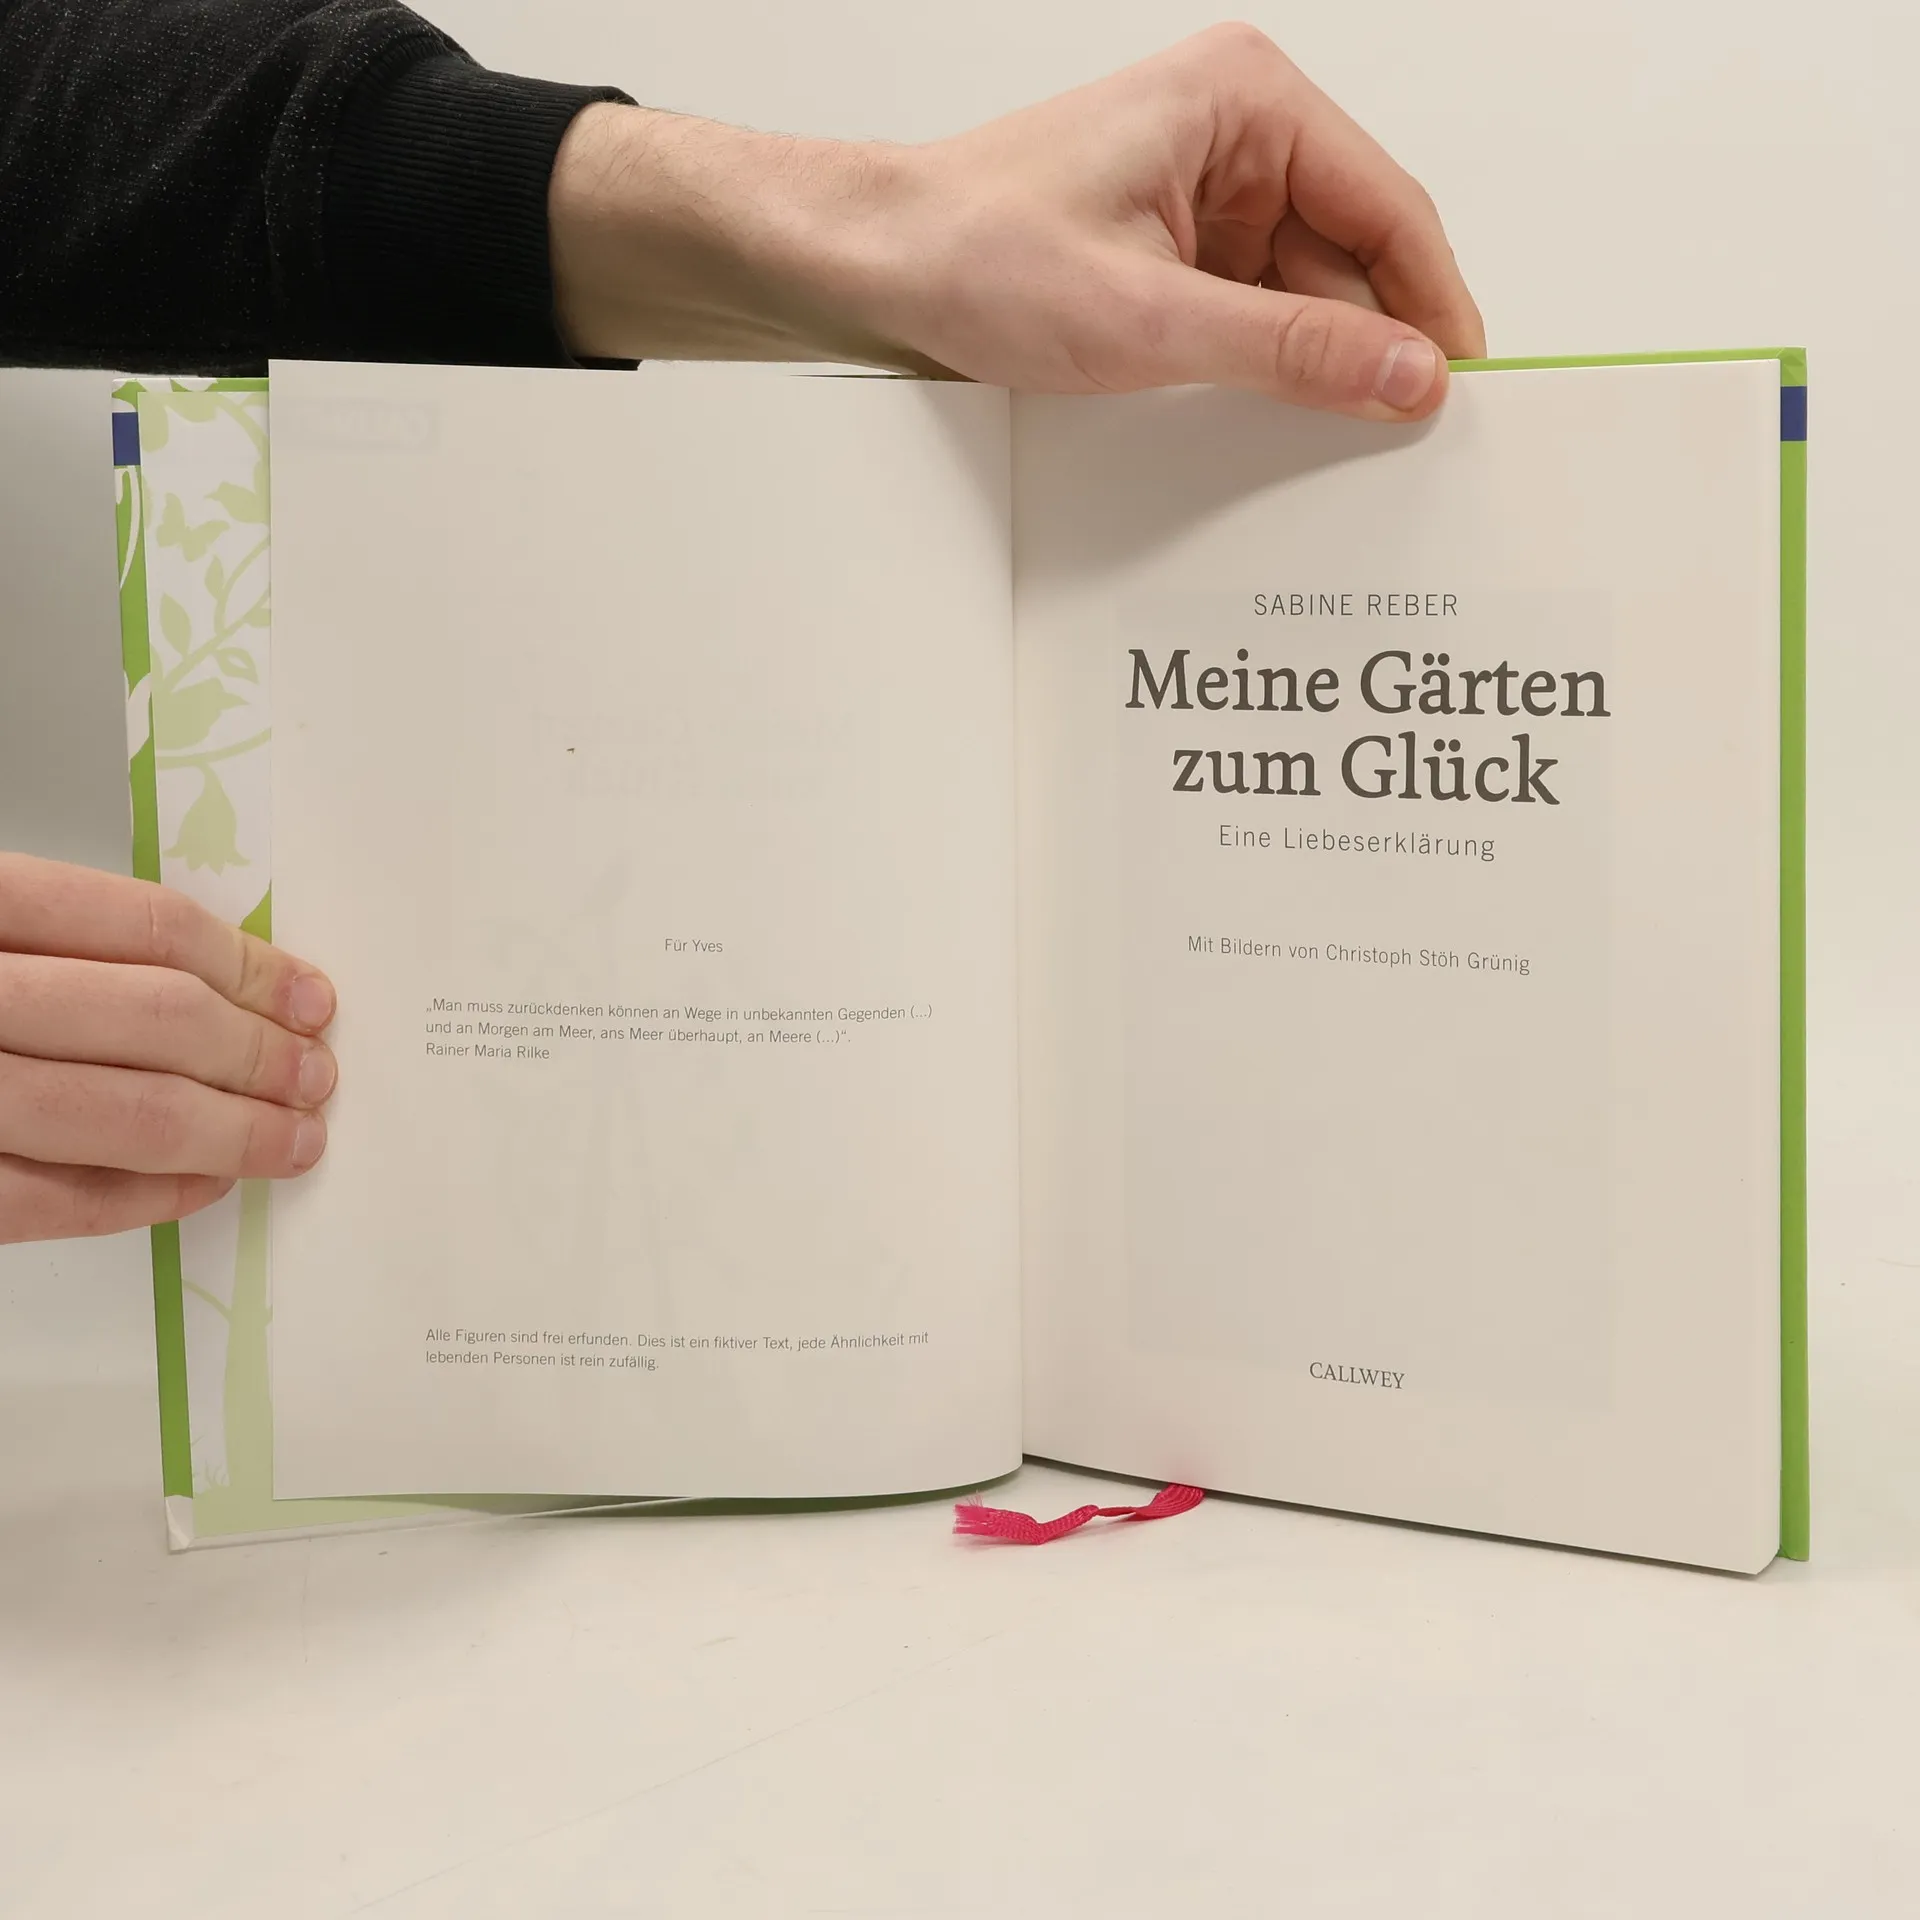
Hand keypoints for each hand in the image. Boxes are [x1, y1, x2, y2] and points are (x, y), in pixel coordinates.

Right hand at [0, 855, 335, 1243]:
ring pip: (128, 1115)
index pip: (148, 930)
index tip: (310, 996)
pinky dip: (150, 1197)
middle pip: (158, 1022)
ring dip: (235, 1132)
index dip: (250, 968)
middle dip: (260, 1054)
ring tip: (292, 1135)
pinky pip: (60, 1202)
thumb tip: (218, 981)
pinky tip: (205, 1184)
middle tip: (315, 1073)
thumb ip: (64, 942)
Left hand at [551, 23, 1484, 420]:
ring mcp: (1207, 194)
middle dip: (1374, 345)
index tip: (1462, 392)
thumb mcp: (1149, 320)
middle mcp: (1236, 136)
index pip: (1388, 209)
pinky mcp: (1175, 247)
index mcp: (1245, 103)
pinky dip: (1266, 367)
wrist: (871, 267)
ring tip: (1329, 449)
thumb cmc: (974, 252)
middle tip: (1403, 445)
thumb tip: (1408, 377)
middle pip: (1355, 254)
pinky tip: (1267, 422)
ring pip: (1307, 291)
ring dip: (1314, 366)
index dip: (1435, 307)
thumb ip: (1291, 350)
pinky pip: (1254, 310)